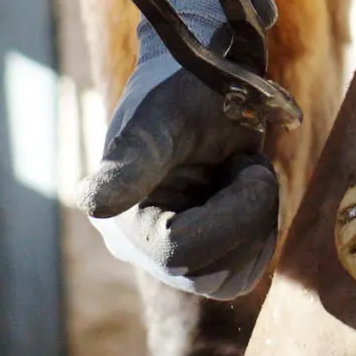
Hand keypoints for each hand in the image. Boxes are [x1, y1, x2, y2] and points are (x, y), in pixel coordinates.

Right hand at [79, 0, 280, 298]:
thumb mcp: (162, 119)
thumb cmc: (183, 89)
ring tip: (244, 172)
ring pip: (232, 278)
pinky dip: (262, 232)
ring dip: (258, 223)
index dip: (232, 218)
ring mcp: (169, 254)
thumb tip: (93, 205)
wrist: (208, 77)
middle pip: (209, 272)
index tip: (253, 165)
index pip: (178, 252)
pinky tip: (248, 191)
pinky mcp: (200, 255)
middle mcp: (137, 244)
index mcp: (118, 212)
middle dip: (249, 218)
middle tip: (251, 164)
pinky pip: (243, 270)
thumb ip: (132, 162)